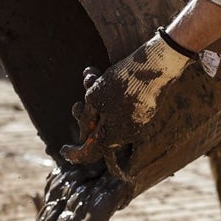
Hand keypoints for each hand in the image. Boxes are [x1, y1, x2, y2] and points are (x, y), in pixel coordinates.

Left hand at [60, 31, 194, 170]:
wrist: (157, 66)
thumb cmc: (122, 83)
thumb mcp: (94, 99)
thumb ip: (86, 120)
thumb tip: (84, 135)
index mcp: (112, 137)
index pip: (89, 153)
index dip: (74, 153)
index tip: (63, 149)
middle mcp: (127, 135)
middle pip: (98, 131)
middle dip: (85, 116)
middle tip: (77, 104)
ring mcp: (138, 123)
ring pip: (109, 116)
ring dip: (95, 100)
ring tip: (88, 76)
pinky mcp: (146, 111)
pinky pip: (122, 109)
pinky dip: (110, 96)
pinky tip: (102, 75)